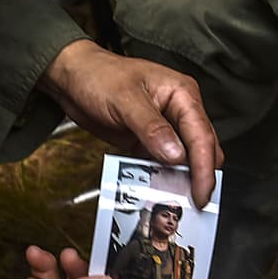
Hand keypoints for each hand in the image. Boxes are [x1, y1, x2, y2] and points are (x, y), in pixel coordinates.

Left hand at [38, 40, 223, 206]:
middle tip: (191, 203)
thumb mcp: (125, 100)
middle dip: (198, 177)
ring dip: (179, 180)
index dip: (205, 168)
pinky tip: (154, 189)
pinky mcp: (150, 141)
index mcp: (182, 94)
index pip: (202, 136)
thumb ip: (152, 128)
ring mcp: (165, 127)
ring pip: (184, 161)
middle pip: (201, 150)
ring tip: (172, 200)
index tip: (202, 193)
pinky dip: (161, 178)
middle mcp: (178, 111)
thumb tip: (175, 154)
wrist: (73, 78)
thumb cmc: (98, 75)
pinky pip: (162, 164)